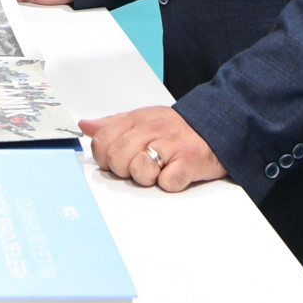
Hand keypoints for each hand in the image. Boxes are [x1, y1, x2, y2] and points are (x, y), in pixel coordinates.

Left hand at [79, 106, 226, 192]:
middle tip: (138, 166)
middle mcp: (152, 129)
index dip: (104, 157)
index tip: (115, 159)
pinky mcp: (189, 163)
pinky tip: (175, 173)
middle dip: (123, 169)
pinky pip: (167, 182)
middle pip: (117, 158)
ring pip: (139, 170)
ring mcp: (171, 146)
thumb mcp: (142, 119)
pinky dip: (169, 183)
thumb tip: (85, 126)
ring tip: (158, 169)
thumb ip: (112, 124)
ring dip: (146, 177)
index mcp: (136, 119)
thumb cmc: (176, 128)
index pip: (102, 140)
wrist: (216, 128)